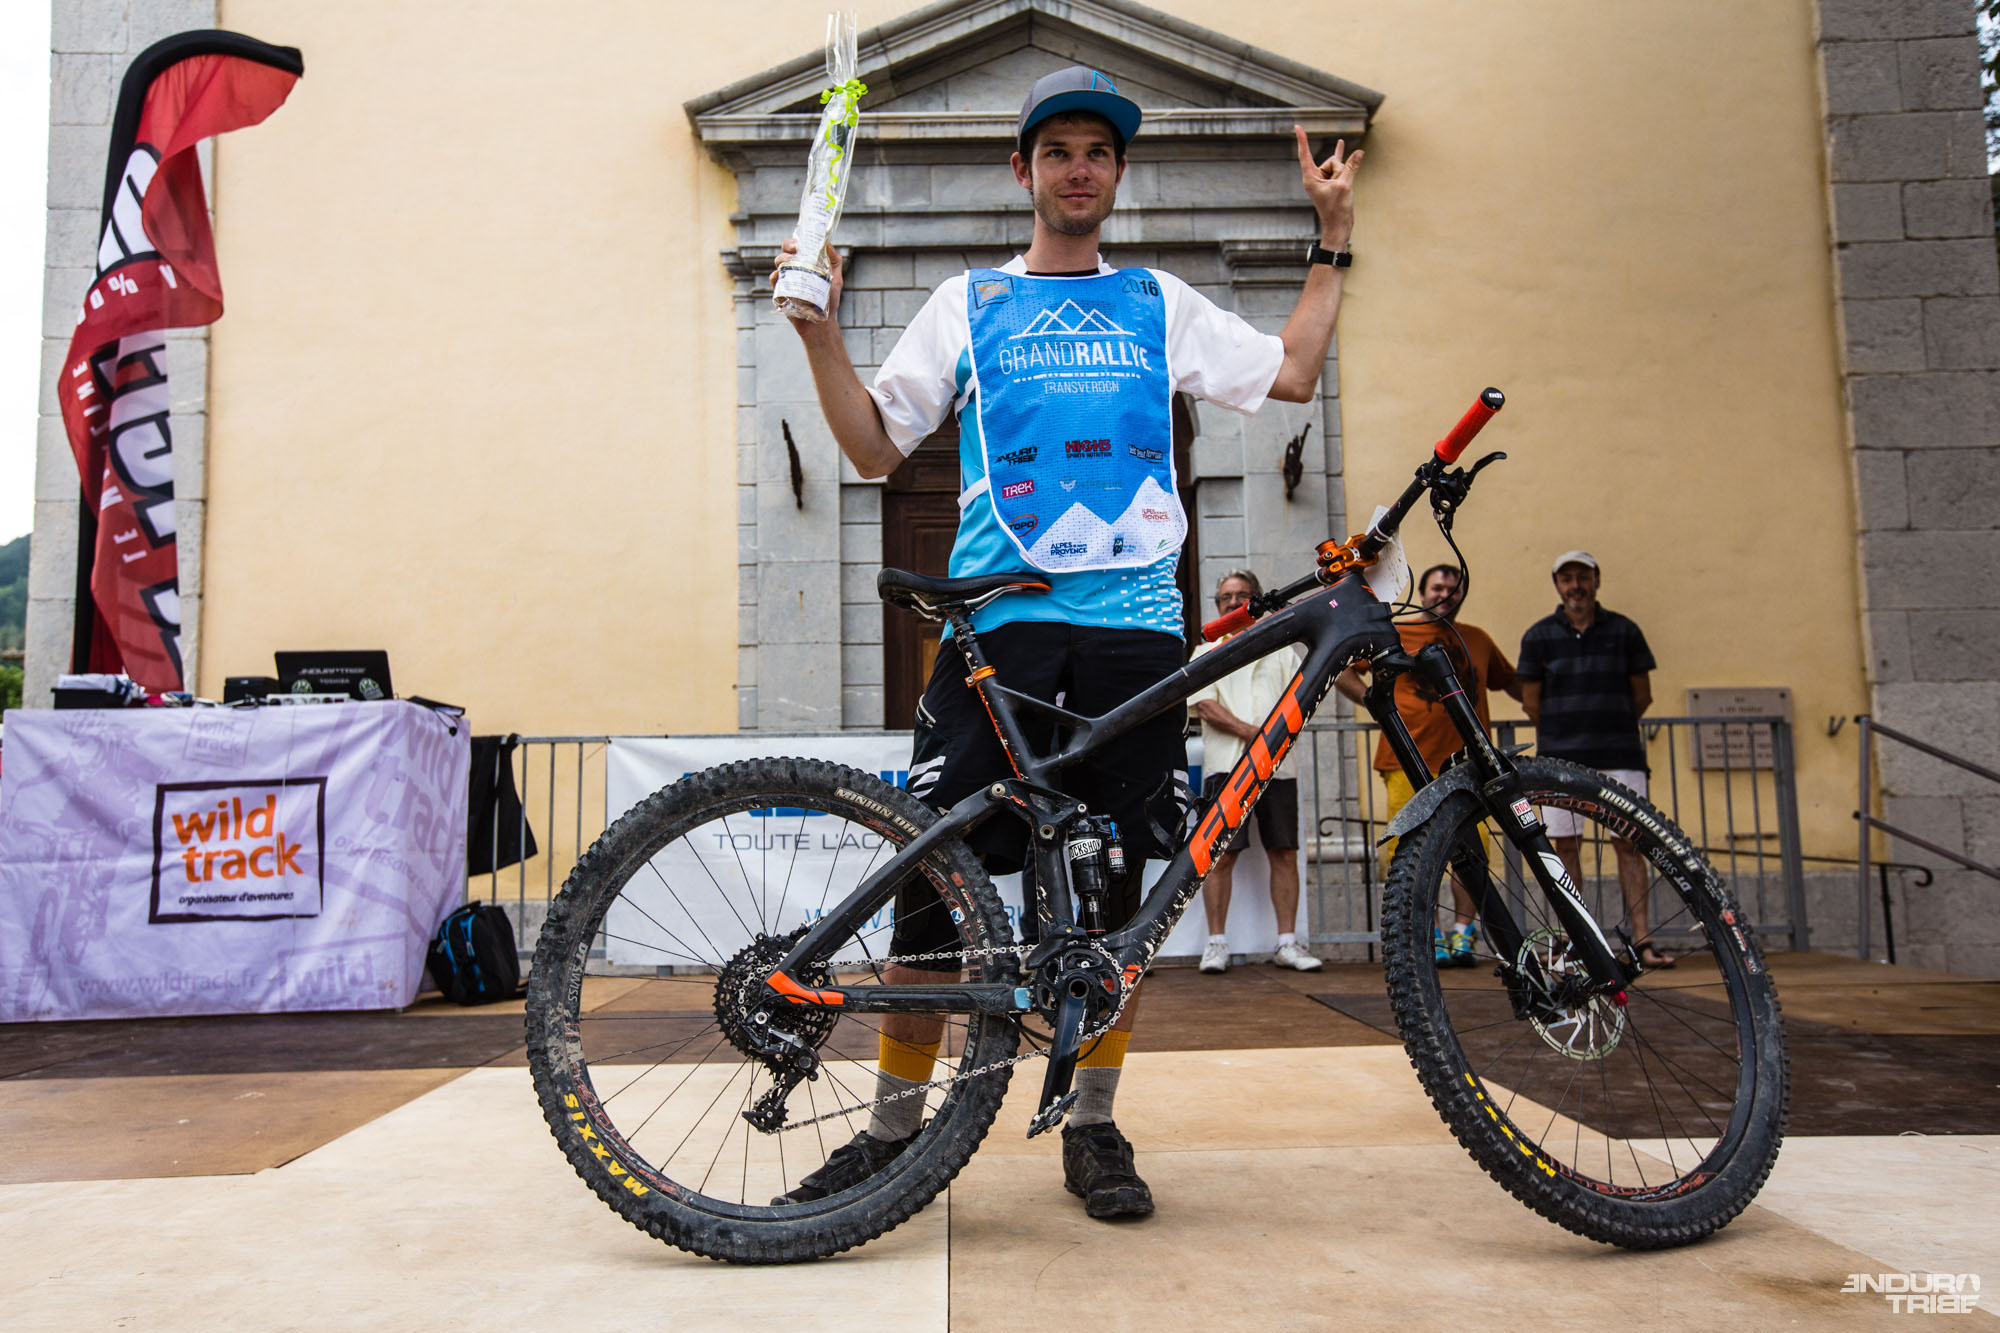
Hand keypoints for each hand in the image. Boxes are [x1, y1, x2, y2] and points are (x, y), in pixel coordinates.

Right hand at [771, 237, 844, 326]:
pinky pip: (774, 281)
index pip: (796, 249)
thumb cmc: (829, 301)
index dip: (795, 242)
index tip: (800, 242)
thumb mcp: (836, 279)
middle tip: (794, 249)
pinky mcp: (781, 292)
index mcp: (805, 265)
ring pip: (778, 265)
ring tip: (789, 261)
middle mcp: (794, 271)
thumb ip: (835, 261)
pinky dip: (775, 276)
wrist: (822, 323)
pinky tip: (780, 275)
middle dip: (787, 247)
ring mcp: (786, 281)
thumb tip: (827, 244)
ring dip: (781, 259)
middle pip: (785, 253)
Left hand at [1293, 126, 1361, 248]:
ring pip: (1339, 166)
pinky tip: (1341, 144)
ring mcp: (1324, 179)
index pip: (1305, 154)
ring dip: (1345, 175)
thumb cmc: (1337, 210)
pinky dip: (1341, 157)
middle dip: (1340, 170)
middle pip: (1331, 161)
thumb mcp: (1345, 186)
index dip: (1302, 139)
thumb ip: (1351, 167)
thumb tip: (1359, 152)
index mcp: (1310, 178)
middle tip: (1339, 190)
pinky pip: (1339, 166)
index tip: (1297, 125)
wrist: (1339, 226)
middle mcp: (1315, 177)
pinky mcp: (1333, 182)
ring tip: (1343, 191)